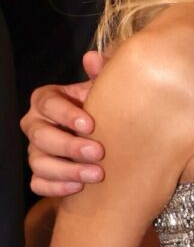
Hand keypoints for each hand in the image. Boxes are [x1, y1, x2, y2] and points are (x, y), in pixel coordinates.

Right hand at [21, 50, 106, 195]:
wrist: (106, 139)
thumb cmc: (102, 109)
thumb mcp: (103, 90)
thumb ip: (102, 73)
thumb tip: (92, 58)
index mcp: (47, 100)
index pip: (47, 104)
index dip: (66, 114)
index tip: (90, 124)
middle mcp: (35, 125)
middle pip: (41, 136)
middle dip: (69, 146)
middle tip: (99, 152)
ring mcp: (36, 151)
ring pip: (39, 163)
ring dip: (67, 170)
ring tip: (97, 175)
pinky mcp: (40, 174)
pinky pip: (38, 184)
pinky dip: (56, 187)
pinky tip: (79, 188)